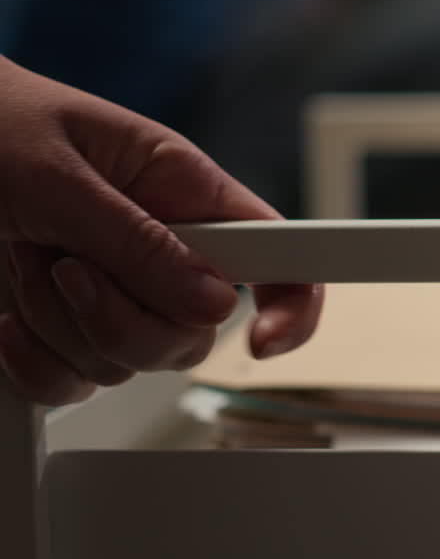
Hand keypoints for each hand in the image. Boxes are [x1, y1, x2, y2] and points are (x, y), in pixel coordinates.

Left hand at [0, 57, 322, 404]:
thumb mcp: (60, 174)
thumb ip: (137, 240)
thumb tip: (211, 302)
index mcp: (185, 192)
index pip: (278, 253)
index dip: (292, 302)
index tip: (263, 339)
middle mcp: (162, 249)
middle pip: (195, 332)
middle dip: (127, 321)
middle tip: (68, 269)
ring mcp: (114, 293)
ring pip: (130, 362)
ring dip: (62, 325)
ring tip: (24, 258)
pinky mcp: (63, 329)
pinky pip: (72, 385)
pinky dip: (33, 364)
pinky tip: (7, 317)